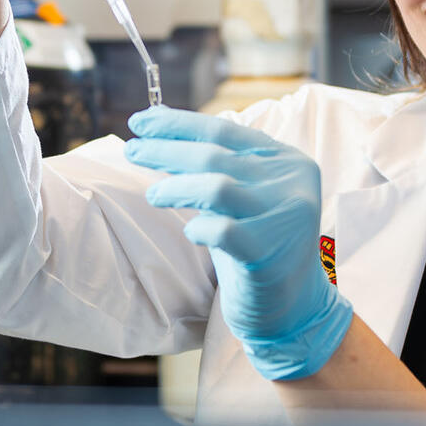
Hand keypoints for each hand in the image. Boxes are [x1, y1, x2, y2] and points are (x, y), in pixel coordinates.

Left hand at [124, 106, 352, 380]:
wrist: (295, 304)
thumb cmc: (258, 243)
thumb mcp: (242, 195)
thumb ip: (213, 163)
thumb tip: (157, 129)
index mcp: (286, 159)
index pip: (223, 130)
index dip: (177, 124)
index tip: (140, 121)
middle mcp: (290, 183)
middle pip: (214, 154)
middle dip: (166, 149)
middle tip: (131, 150)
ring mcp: (282, 218)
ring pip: (217, 187)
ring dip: (176, 187)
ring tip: (153, 194)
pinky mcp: (268, 253)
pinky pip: (222, 232)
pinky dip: (200, 228)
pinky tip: (193, 233)